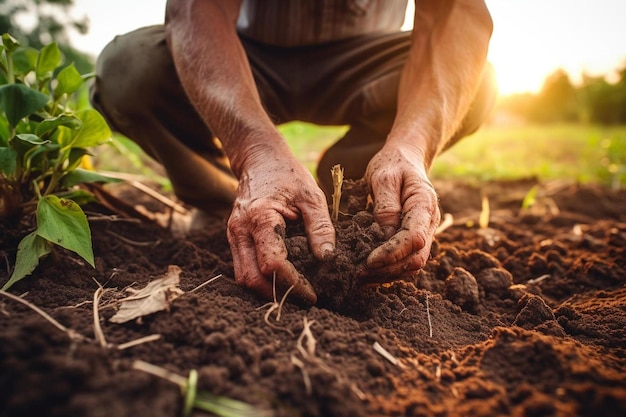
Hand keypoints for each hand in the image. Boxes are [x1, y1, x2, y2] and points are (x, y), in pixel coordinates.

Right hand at [226, 150, 334, 304]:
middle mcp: (240, 230)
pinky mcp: (235, 239)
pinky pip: (243, 268)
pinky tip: (283, 280)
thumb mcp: (312, 196)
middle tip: (303, 300)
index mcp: (260, 217)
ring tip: (294, 294)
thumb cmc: (288, 175)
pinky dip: (261, 280)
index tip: (313, 294)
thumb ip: (320, 227)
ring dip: (267, 291)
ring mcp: (233, 235)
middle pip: (251, 278)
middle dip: (277, 294)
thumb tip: (326, 258)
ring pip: (243, 277)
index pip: (272, 263)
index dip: (293, 283)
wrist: (260, 159)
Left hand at [362, 143, 440, 282]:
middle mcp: (429, 223)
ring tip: (360, 276)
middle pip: (415, 258)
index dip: (392, 254)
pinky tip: (368, 271)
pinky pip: (405, 259)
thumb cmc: (393, 165)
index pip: (414, 239)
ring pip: (412, 264)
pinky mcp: (414, 237)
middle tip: (359, 274)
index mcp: (424, 205)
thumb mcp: (384, 177)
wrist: (406, 159)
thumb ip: (386, 206)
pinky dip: (388, 269)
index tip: (368, 261)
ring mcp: (424, 232)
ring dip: (387, 274)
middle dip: (388, 270)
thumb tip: (384, 235)